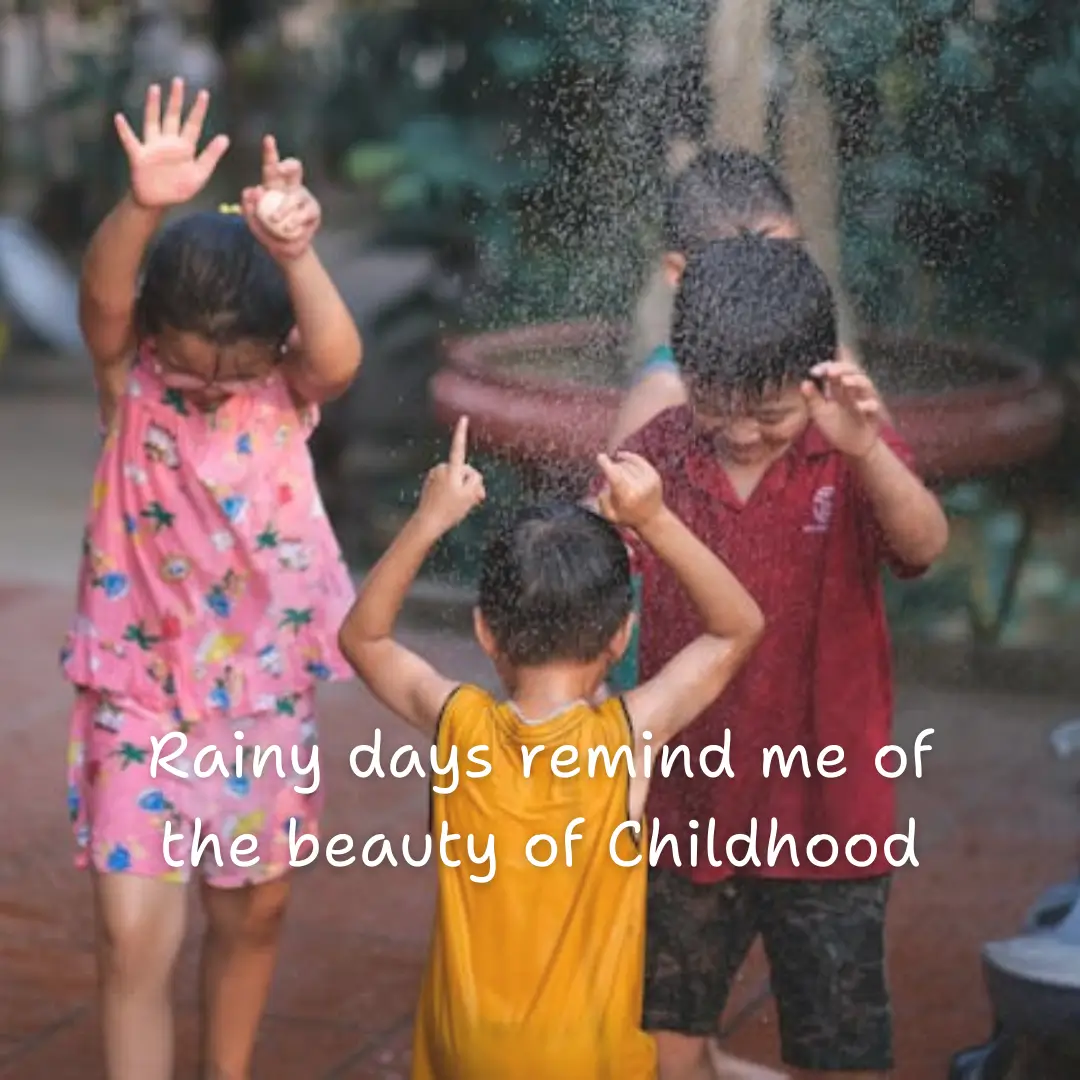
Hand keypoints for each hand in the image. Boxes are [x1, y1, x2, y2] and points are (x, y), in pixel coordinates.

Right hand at [115, 79, 228, 208]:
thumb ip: (211, 156)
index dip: (198, 110)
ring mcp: (153, 148)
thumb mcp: (200, 174)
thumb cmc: (178, 188)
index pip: (193, 125)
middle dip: (176, 99)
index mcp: (185, 148)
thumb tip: (225, 137)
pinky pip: (130, 141)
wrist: (157, 201)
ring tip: (155, 88)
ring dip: (153, 106)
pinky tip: (119, 118)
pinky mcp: (139, 157)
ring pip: (152, 122)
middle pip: (172, 117)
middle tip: (179, 81)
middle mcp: (168, 143)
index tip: (204, 93)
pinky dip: (124, 130)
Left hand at [241, 136, 320, 261]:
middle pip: (294, 168)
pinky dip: (294, 221)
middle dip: (287, 166)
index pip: (272, 167)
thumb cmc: (269, 234)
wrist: (288, 252)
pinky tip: (288, 229)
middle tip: (278, 169)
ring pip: (295, 195)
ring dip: (283, 207)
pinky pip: (304, 213)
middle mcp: (292, 188)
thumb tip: (252, 189)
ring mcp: (305, 199)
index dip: (271, 153)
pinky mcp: (313, 212)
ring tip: (274, 220)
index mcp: (275, 186)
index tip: (268, 139)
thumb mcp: (253, 222)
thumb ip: (249, 208)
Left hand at [416, 417, 485, 533]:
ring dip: (462, 489)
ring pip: (456, 478)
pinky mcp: (431, 484)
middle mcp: (441, 469)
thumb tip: (473, 476)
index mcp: (452, 469)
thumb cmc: (449, 510)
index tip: (463, 418)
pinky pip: (448, 483)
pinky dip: (453, 491)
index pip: (458, 446)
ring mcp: (435, 476)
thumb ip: (476, 481)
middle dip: (470, 482)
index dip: (462, 432)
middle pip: (464, 469)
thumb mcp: (471, 495)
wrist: (428, 522)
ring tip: (461, 505)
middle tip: (475, 500)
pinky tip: (452, 505)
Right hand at [595, 451, 663, 530]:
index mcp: (627, 496)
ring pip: (629, 463)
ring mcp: (648, 479)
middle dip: (612, 468)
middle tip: (609, 474)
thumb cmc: (630, 517)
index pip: (614, 474)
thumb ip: (603, 500)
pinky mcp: (654, 475)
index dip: (606, 463)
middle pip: (620, 467)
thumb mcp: (611, 515)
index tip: (600, 457)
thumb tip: (604, 485)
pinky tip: (622, 456)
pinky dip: (629, 457)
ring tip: (617, 472)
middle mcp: (639, 486)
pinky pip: (639, 460)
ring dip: (620, 465)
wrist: (653, 518)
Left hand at [802, 356, 882, 457]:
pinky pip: (873, 406)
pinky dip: (867, 405)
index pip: (835, 370)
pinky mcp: (874, 414)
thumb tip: (804, 382)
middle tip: (830, 371)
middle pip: (853, 371)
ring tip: (845, 382)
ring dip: (856, 381)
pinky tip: (859, 407)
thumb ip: (812, 398)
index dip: (826, 367)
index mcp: (839, 387)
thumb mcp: (820, 412)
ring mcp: (866, 399)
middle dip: (842, 369)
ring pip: (865, 385)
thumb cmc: (836, 425)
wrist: (853, 446)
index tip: (814, 371)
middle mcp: (854, 389)